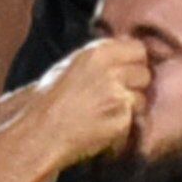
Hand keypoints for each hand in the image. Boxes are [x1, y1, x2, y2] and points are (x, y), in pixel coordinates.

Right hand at [25, 38, 150, 167]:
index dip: (133, 62)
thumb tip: (119, 52)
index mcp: (96, 53)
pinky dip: (122, 129)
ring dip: (130, 108)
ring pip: (142, 99)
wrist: (37, 133)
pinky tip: (102, 129)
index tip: (126, 72)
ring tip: (106, 115)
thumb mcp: (68, 67)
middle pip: (144, 73)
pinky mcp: (121, 121)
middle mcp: (110, 71)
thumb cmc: (43, 103)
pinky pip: (133, 122)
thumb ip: (97, 59)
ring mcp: (118, 97)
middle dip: (134, 85)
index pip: (138, 49)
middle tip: (117, 97)